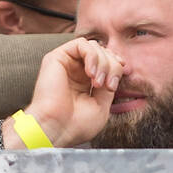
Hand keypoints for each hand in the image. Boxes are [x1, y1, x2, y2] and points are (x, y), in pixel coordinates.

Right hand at [8, 38, 124, 148]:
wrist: (56, 129)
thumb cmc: (76, 125)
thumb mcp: (102, 105)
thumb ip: (109, 84)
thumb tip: (117, 68)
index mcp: (86, 82)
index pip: (107, 62)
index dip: (117, 67)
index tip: (116, 82)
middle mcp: (76, 71)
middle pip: (103, 53)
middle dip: (113, 67)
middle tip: (109, 86)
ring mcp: (67, 64)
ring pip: (94, 47)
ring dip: (103, 63)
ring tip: (98, 83)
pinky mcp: (57, 57)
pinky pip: (81, 43)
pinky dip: (92, 55)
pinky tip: (91, 73)